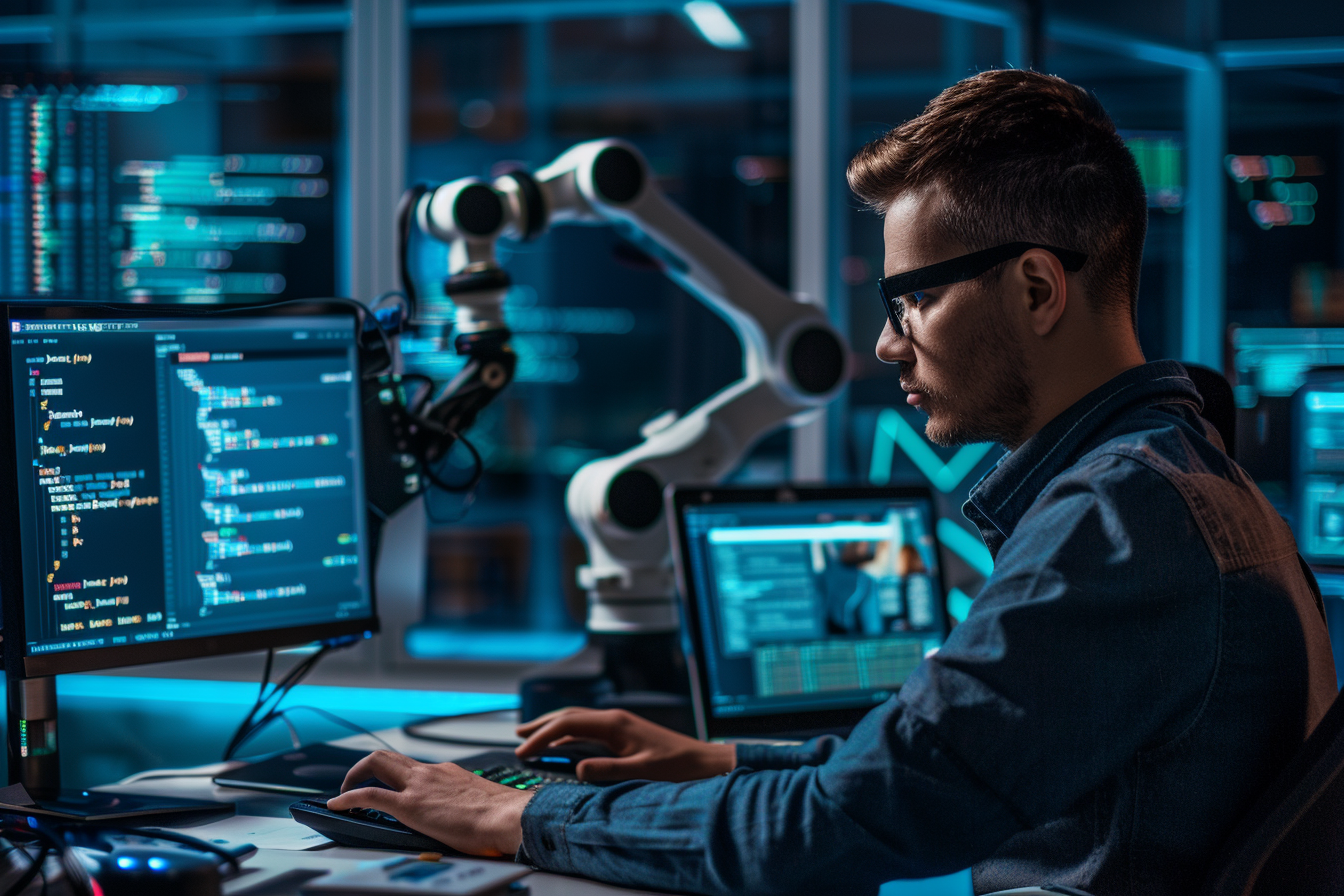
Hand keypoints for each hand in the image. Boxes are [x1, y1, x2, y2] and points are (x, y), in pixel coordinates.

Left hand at [327, 750, 530, 856]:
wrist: (509, 816)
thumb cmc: (503, 815)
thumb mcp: (481, 803)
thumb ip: (468, 804)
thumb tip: (473, 819)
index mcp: (448, 772)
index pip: (413, 766)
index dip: (395, 774)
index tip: (390, 785)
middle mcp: (430, 772)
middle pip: (389, 756)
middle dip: (365, 766)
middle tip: (355, 781)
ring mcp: (419, 786)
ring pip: (377, 763)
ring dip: (354, 775)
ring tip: (343, 793)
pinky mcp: (410, 805)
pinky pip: (370, 795)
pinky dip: (349, 797)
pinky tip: (338, 805)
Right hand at [515, 708, 735, 782]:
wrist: (703, 761)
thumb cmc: (677, 767)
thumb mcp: (642, 772)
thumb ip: (609, 770)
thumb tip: (579, 769)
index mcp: (614, 724)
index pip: (568, 724)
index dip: (542, 737)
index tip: (522, 752)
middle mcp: (614, 719)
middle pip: (569, 715)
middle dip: (541, 725)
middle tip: (517, 737)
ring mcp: (619, 724)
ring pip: (577, 719)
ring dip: (553, 726)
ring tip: (532, 735)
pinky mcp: (624, 731)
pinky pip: (588, 728)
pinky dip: (569, 733)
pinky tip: (563, 742)